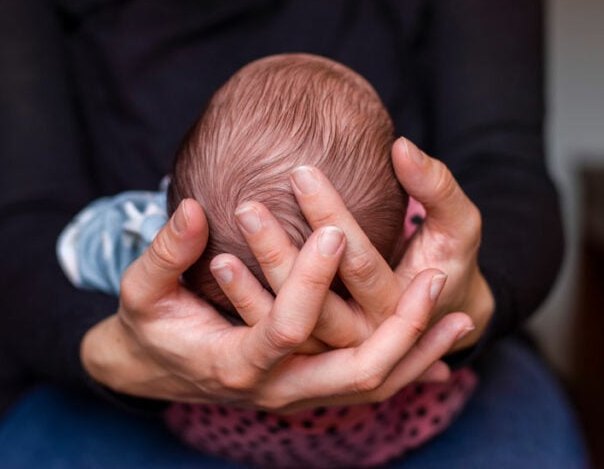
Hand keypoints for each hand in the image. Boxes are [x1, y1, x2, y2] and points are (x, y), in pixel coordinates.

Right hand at [80, 198, 469, 411]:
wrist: (153, 370)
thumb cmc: (148, 325)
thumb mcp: (143, 289)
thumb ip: (166, 251)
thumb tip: (193, 207)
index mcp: (235, 362)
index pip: (287, 327)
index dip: (311, 280)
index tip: (332, 229)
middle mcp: (275, 389)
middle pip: (355, 372)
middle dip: (400, 329)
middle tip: (433, 280)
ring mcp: (298, 396)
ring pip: (374, 387)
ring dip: (419, 351)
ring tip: (461, 315)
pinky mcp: (310, 389)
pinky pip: (371, 386)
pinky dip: (409, 365)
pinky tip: (440, 340)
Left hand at [213, 137, 491, 352]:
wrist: (449, 316)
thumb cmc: (452, 256)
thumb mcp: (458, 224)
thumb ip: (436, 186)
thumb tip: (401, 146)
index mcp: (401, 305)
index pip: (360, 264)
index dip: (331, 218)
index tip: (299, 173)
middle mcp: (366, 338)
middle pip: (317, 304)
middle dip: (280, 256)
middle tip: (246, 207)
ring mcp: (337, 353)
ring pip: (290, 328)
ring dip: (253, 290)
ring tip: (224, 241)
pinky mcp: (313, 355)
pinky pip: (274, 335)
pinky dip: (247, 306)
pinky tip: (218, 265)